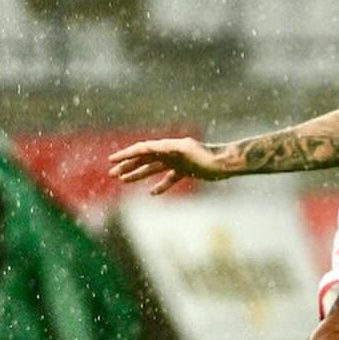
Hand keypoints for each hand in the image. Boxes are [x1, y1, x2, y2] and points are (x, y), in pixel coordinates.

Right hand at [108, 137, 229, 194]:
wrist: (226, 163)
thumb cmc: (208, 157)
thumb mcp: (187, 151)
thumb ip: (171, 149)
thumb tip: (156, 147)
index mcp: (167, 146)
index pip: (142, 149)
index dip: (126, 155)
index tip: (112, 160)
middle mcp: (170, 152)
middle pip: (144, 159)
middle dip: (128, 166)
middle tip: (113, 174)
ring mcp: (178, 161)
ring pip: (153, 168)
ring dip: (139, 174)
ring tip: (124, 181)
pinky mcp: (187, 171)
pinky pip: (170, 178)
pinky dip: (161, 185)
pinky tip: (153, 193)